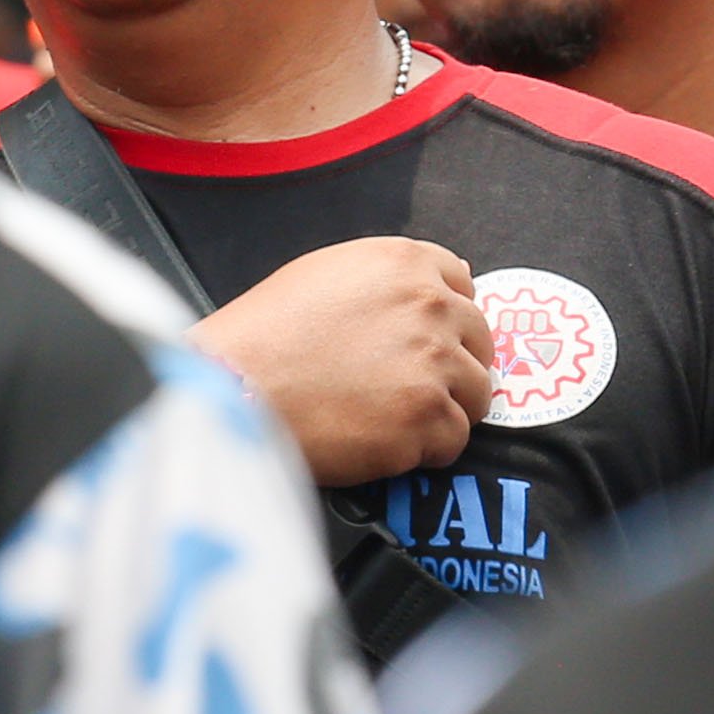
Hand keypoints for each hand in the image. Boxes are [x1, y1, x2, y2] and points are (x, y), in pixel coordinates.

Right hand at [198, 235, 492, 483]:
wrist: (232, 386)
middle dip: (454, 367)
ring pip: (476, 395)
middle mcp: (431, 306)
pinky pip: (452, 441)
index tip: (430, 341)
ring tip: (390, 418)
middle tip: (408, 388)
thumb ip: (389, 280)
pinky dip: (423, 450)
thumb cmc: (264, 335)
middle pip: (480, 342)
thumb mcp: (325, 274)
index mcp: (406, 263)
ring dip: (443, 410)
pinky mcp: (426, 417)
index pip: (464, 284)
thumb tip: (442, 290)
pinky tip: (380, 442)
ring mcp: (433, 363)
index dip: (448, 318)